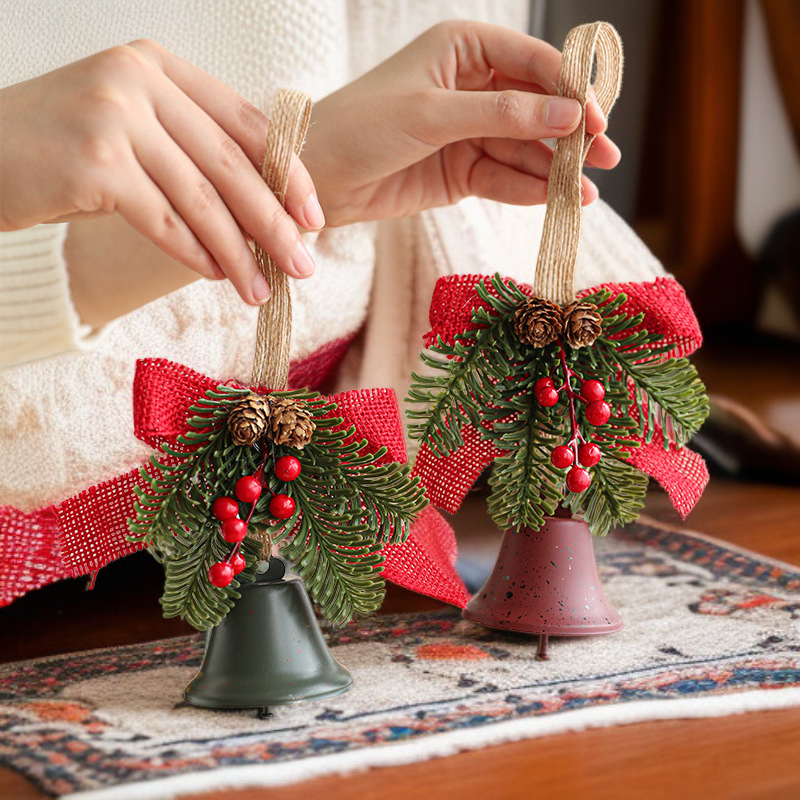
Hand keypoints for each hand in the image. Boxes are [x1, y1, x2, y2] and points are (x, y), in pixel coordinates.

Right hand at [0, 40, 324, 305]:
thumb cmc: (60, 150)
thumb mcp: (131, 126)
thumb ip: (189, 146)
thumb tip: (264, 204)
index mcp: (159, 65)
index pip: (248, 122)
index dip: (288, 174)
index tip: (314, 218)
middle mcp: (140, 80)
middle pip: (233, 164)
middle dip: (275, 223)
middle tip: (304, 265)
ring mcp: (115, 116)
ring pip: (202, 199)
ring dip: (239, 252)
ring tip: (261, 289)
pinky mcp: (94, 162)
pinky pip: (164, 220)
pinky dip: (195, 253)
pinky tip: (216, 275)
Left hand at [302, 21, 620, 226]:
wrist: (318, 178)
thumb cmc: (362, 126)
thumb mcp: (434, 114)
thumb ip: (502, 115)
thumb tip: (567, 115)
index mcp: (463, 49)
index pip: (532, 63)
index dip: (568, 90)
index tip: (595, 120)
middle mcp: (471, 87)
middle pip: (535, 108)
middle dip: (569, 135)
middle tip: (605, 158)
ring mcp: (467, 131)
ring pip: (522, 148)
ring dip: (552, 170)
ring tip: (585, 194)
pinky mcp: (460, 170)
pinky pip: (502, 177)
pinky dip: (525, 189)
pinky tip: (553, 200)